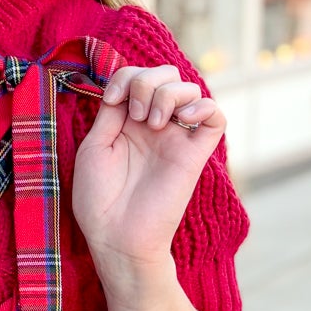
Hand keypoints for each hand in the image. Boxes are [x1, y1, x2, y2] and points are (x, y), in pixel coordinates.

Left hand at [71, 63, 224, 287]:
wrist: (117, 236)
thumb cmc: (99, 199)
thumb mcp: (94, 147)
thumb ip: (111, 113)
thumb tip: (125, 86)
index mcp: (127, 121)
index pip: (138, 76)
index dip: (125, 76)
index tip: (112, 102)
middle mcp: (154, 125)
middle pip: (167, 74)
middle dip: (147, 80)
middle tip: (135, 113)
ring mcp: (176, 138)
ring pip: (191, 88)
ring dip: (168, 93)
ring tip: (153, 122)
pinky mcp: (196, 154)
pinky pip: (216, 116)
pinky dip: (203, 106)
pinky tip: (182, 119)